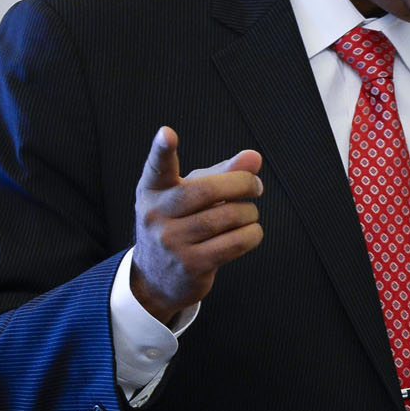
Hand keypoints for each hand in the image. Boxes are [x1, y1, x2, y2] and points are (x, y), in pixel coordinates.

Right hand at [131, 126, 263, 324]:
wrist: (158, 277)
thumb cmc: (182, 222)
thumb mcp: (193, 194)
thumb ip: (223, 172)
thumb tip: (254, 157)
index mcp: (153, 190)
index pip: (157, 167)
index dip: (162, 150)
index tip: (167, 133)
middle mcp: (156, 215)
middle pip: (208, 190)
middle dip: (242, 184)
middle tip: (256, 186)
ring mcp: (171, 242)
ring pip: (227, 217)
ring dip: (249, 212)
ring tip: (249, 213)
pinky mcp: (191, 265)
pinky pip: (236, 242)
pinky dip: (253, 234)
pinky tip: (250, 232)